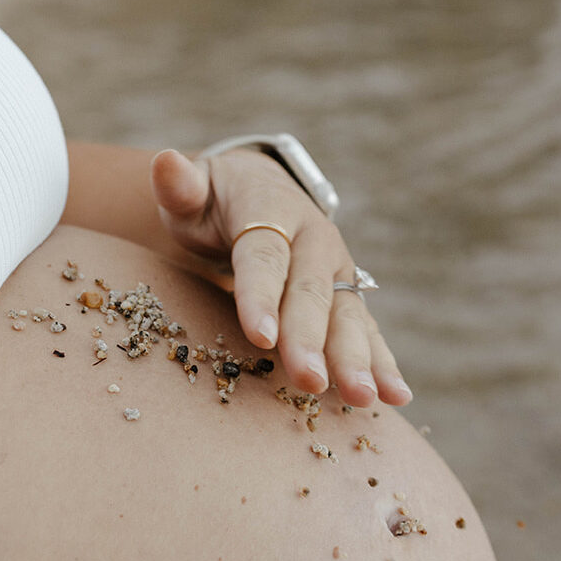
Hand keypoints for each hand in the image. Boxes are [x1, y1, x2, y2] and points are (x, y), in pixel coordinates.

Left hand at [150, 147, 411, 407]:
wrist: (258, 193)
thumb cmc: (213, 201)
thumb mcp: (192, 190)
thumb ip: (180, 186)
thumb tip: (166, 162)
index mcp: (271, 211)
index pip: (265, 257)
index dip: (262, 296)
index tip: (261, 337)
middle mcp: (314, 241)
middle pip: (311, 294)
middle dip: (312, 340)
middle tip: (310, 381)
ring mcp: (336, 271)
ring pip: (347, 316)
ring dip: (358, 359)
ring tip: (364, 398)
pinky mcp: (346, 298)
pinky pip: (367, 332)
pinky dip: (382, 363)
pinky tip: (395, 397)